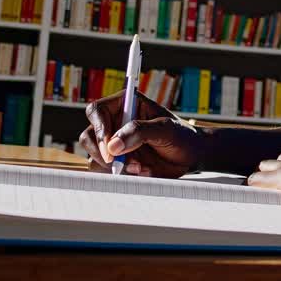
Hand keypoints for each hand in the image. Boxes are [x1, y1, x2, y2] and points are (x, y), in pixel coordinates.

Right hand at [78, 90, 206, 177]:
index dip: (99, 128)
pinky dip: (122, 175)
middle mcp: (115, 123)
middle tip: (120, 164)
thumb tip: (113, 145)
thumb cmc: (182, 136)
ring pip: (95, 158)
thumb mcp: (165, 129)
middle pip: (88, 136)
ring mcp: (115, 144)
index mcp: (125, 105)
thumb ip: (140, 132)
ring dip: (115, 167)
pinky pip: (107, 172)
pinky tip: (142, 172)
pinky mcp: (118, 162)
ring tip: (141, 168)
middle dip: (103, 154)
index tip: (111, 148)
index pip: (97, 111)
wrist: (192, 156)